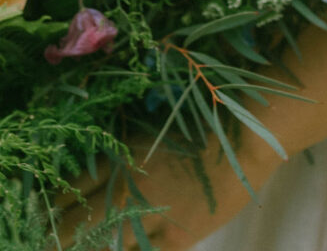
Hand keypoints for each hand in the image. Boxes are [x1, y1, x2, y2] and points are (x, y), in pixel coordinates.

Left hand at [57, 133, 272, 250]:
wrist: (246, 138)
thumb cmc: (203, 125)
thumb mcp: (154, 135)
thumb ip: (124, 156)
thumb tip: (94, 173)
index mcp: (122, 160)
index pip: (70, 191)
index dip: (51, 207)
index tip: (43, 216)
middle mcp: (130, 191)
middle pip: (76, 224)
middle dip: (57, 237)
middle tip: (50, 241)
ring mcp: (152, 218)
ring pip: (104, 247)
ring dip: (88, 248)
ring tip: (82, 245)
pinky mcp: (176, 239)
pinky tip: (125, 249)